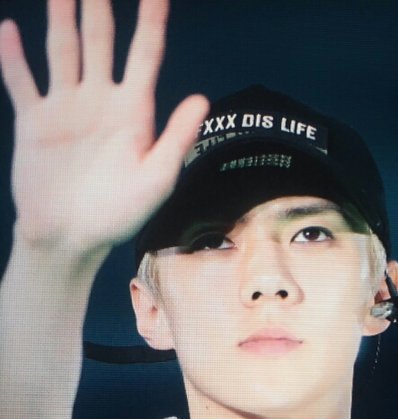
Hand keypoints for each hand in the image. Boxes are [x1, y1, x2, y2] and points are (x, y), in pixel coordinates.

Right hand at [0, 0, 208, 257]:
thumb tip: (201, 98)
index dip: (151, 19)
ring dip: (60, 17)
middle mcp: (100, 102)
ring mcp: (66, 109)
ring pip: (62, 51)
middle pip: (100, 40)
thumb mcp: (155, 181)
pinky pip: (21, 82)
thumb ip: (176, 139)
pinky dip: (13, 58)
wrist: (70, 240)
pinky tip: (9, 29)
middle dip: (98, 5)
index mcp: (133, 112)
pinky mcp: (34, 123)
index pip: (145, 53)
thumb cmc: (118, 216)